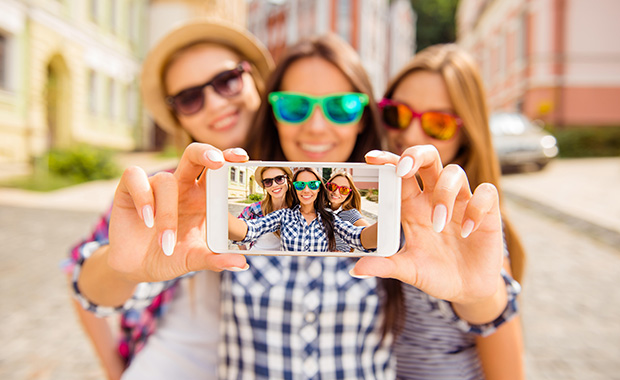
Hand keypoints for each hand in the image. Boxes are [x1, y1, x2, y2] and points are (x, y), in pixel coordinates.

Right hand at [107, 144, 249, 282]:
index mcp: (201, 197)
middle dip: (205, 153)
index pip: (217, 170)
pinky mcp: (130, 189)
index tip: (243, 158)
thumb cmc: (171, 257)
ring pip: (165, 180)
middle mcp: (181, 186)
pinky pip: (135, 177)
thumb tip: (242, 263)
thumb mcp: (194, 260)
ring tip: (166, 243)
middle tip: (217, 162)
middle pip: (194, 155)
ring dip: (167, 213)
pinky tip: (146, 219)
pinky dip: (143, 197)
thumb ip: (216, 259)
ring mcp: (155, 186)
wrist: (136, 268)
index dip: (228, 158)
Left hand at [355, 146, 503, 305]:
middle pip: (428, 158)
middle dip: (416, 155)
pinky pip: (487, 193)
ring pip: (454, 172)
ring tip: (439, 224)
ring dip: (444, 194)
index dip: (388, 161)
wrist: (467, 290)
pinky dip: (476, 208)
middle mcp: (435, 198)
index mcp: (413, 206)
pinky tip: (467, 230)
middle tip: (404, 169)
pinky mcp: (487, 212)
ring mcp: (462, 202)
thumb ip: (386, 266)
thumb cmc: (435, 273)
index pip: (399, 174)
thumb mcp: (409, 270)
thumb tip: (357, 269)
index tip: (371, 159)